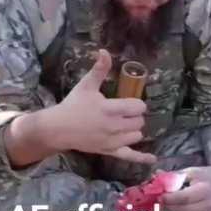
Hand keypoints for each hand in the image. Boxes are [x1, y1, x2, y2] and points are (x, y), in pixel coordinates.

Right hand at [49, 49, 155, 163]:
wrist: (58, 128)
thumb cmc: (73, 105)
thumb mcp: (86, 85)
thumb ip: (99, 69)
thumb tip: (105, 51)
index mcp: (110, 109)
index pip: (138, 107)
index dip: (137, 103)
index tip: (130, 102)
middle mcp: (114, 126)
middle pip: (139, 121)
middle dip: (135, 116)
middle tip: (124, 113)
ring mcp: (113, 141)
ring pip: (137, 135)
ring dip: (134, 129)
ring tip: (124, 125)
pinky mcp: (110, 151)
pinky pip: (130, 156)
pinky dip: (142, 158)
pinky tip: (153, 159)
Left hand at [161, 162, 210, 210]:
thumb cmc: (207, 175)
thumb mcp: (191, 171)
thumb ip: (173, 177)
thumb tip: (154, 177)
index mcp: (206, 189)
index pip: (184, 197)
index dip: (169, 198)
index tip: (159, 196)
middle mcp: (210, 203)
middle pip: (183, 209)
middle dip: (169, 205)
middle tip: (160, 200)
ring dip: (176, 210)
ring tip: (174, 202)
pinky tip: (186, 207)